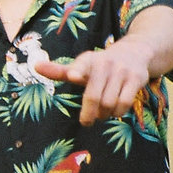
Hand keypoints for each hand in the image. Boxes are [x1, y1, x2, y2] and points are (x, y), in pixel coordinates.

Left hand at [34, 36, 153, 125]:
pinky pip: (125, 102)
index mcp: (88, 60)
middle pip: (94, 96)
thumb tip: (35, 66)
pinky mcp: (136, 78)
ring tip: (101, 114)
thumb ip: (59, 71)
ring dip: (104, 114)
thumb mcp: (81, 65)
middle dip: (89, 114)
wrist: (135, 52)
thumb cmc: (101, 65)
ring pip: (109, 103)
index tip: (74, 76)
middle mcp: (105, 63)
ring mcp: (121, 71)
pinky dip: (118, 112)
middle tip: (86, 121)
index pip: (81, 65)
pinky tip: (115, 111)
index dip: (77, 71)